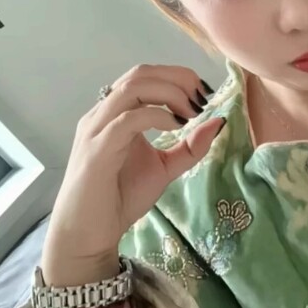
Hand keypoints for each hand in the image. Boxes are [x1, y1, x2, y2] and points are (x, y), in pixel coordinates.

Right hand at [42, 65, 223, 281]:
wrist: (88, 234)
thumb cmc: (121, 198)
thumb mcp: (165, 168)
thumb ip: (190, 147)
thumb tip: (219, 122)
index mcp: (116, 114)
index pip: (145, 75)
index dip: (178, 76)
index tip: (205, 94)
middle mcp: (102, 114)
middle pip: (139, 73)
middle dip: (177, 78)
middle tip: (203, 98)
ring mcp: (97, 130)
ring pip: (132, 88)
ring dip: (169, 93)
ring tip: (192, 111)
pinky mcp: (97, 150)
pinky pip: (127, 119)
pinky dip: (156, 115)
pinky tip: (177, 126)